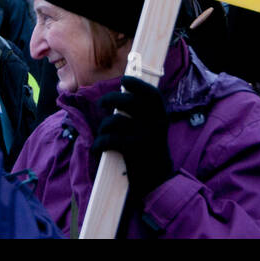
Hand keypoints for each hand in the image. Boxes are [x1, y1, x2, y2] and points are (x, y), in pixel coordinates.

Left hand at [94, 76, 172, 196]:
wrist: (157, 179)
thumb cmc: (150, 148)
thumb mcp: (153, 127)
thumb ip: (143, 112)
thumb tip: (122, 93)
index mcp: (161, 115)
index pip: (151, 93)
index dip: (137, 83)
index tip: (124, 81)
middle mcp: (155, 123)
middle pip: (127, 101)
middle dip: (110, 98)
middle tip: (101, 103)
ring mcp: (144, 135)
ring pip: (115, 121)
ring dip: (104, 126)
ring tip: (103, 133)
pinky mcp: (133, 149)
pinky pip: (109, 139)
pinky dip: (100, 143)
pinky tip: (98, 147)